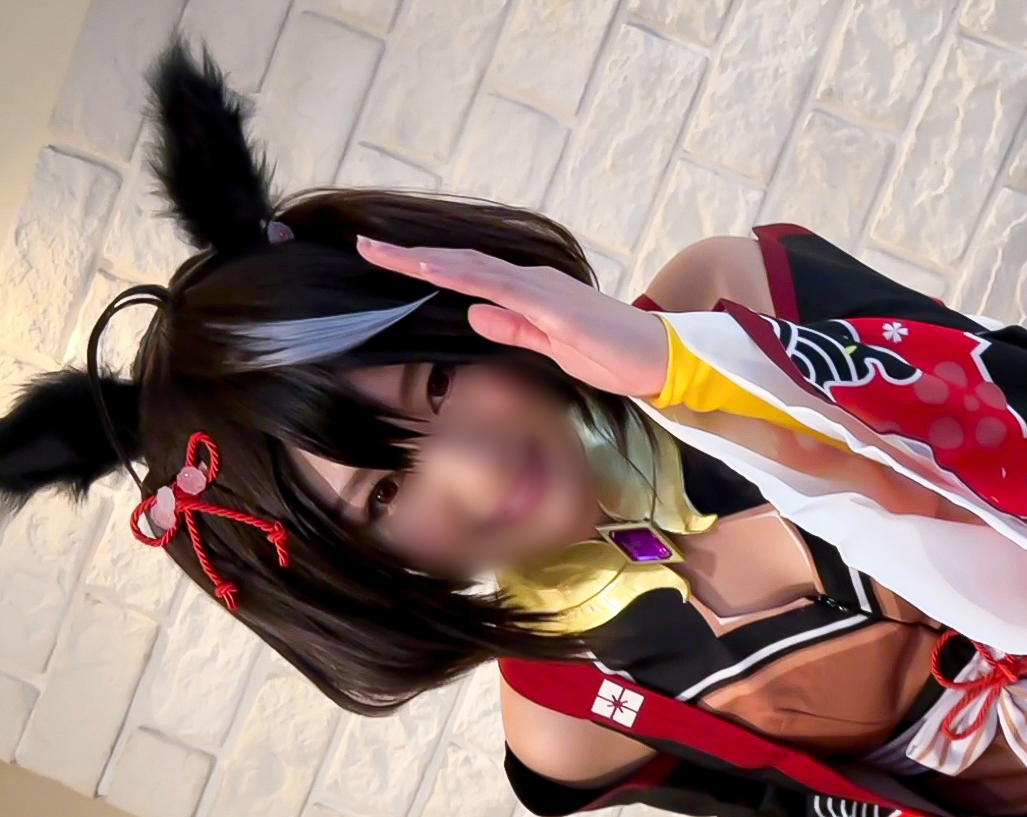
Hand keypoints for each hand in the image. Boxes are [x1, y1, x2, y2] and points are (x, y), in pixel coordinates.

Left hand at [356, 238, 670, 396]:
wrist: (663, 360)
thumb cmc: (615, 357)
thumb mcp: (553, 349)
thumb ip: (515, 329)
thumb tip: (474, 314)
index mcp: (531, 293)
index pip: (469, 276)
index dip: (426, 266)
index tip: (385, 259)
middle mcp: (532, 281)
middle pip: (461, 264)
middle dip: (409, 256)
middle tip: (363, 245)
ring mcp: (541, 290)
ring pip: (471, 267)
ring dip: (423, 259)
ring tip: (379, 251)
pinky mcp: (552, 306)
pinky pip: (497, 286)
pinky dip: (458, 275)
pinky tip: (429, 269)